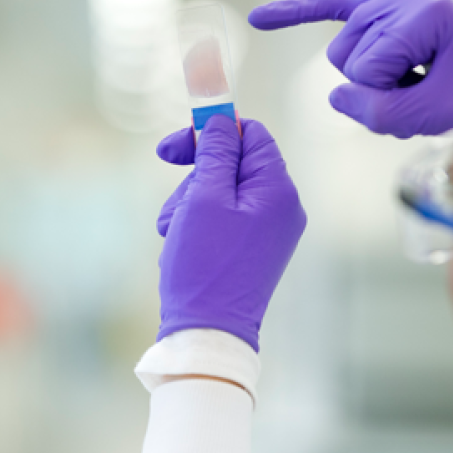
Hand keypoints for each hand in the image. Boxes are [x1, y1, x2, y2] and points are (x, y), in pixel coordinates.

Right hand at [155, 116, 305, 351]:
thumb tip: (222, 118)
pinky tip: (181, 249)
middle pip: (231, 164)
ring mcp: (266, 232)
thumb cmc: (205, 265)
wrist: (207, 334)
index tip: (172, 147)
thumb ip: (215, 151)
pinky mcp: (250, 250)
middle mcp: (280, 209)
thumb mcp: (205, 198)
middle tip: (173, 209)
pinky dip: (194, 227)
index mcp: (278, 191)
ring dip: (188, 206)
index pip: (251, 136)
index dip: (210, 133)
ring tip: (174, 235)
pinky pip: (219, 220)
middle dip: (194, 180)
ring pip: (218, 193)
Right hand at [248, 0, 452, 137]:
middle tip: (419, 85)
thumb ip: (378, 111)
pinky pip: (330, 5)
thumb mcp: (432, 111)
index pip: (366, 65)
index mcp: (425, 5)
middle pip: (346, 51)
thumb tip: (336, 97)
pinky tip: (260, 18)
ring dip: (368, 72)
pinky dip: (297, 12)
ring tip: (413, 76)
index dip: (386, 95)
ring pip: (341, 47)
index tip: (427, 92)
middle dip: (373, 82)